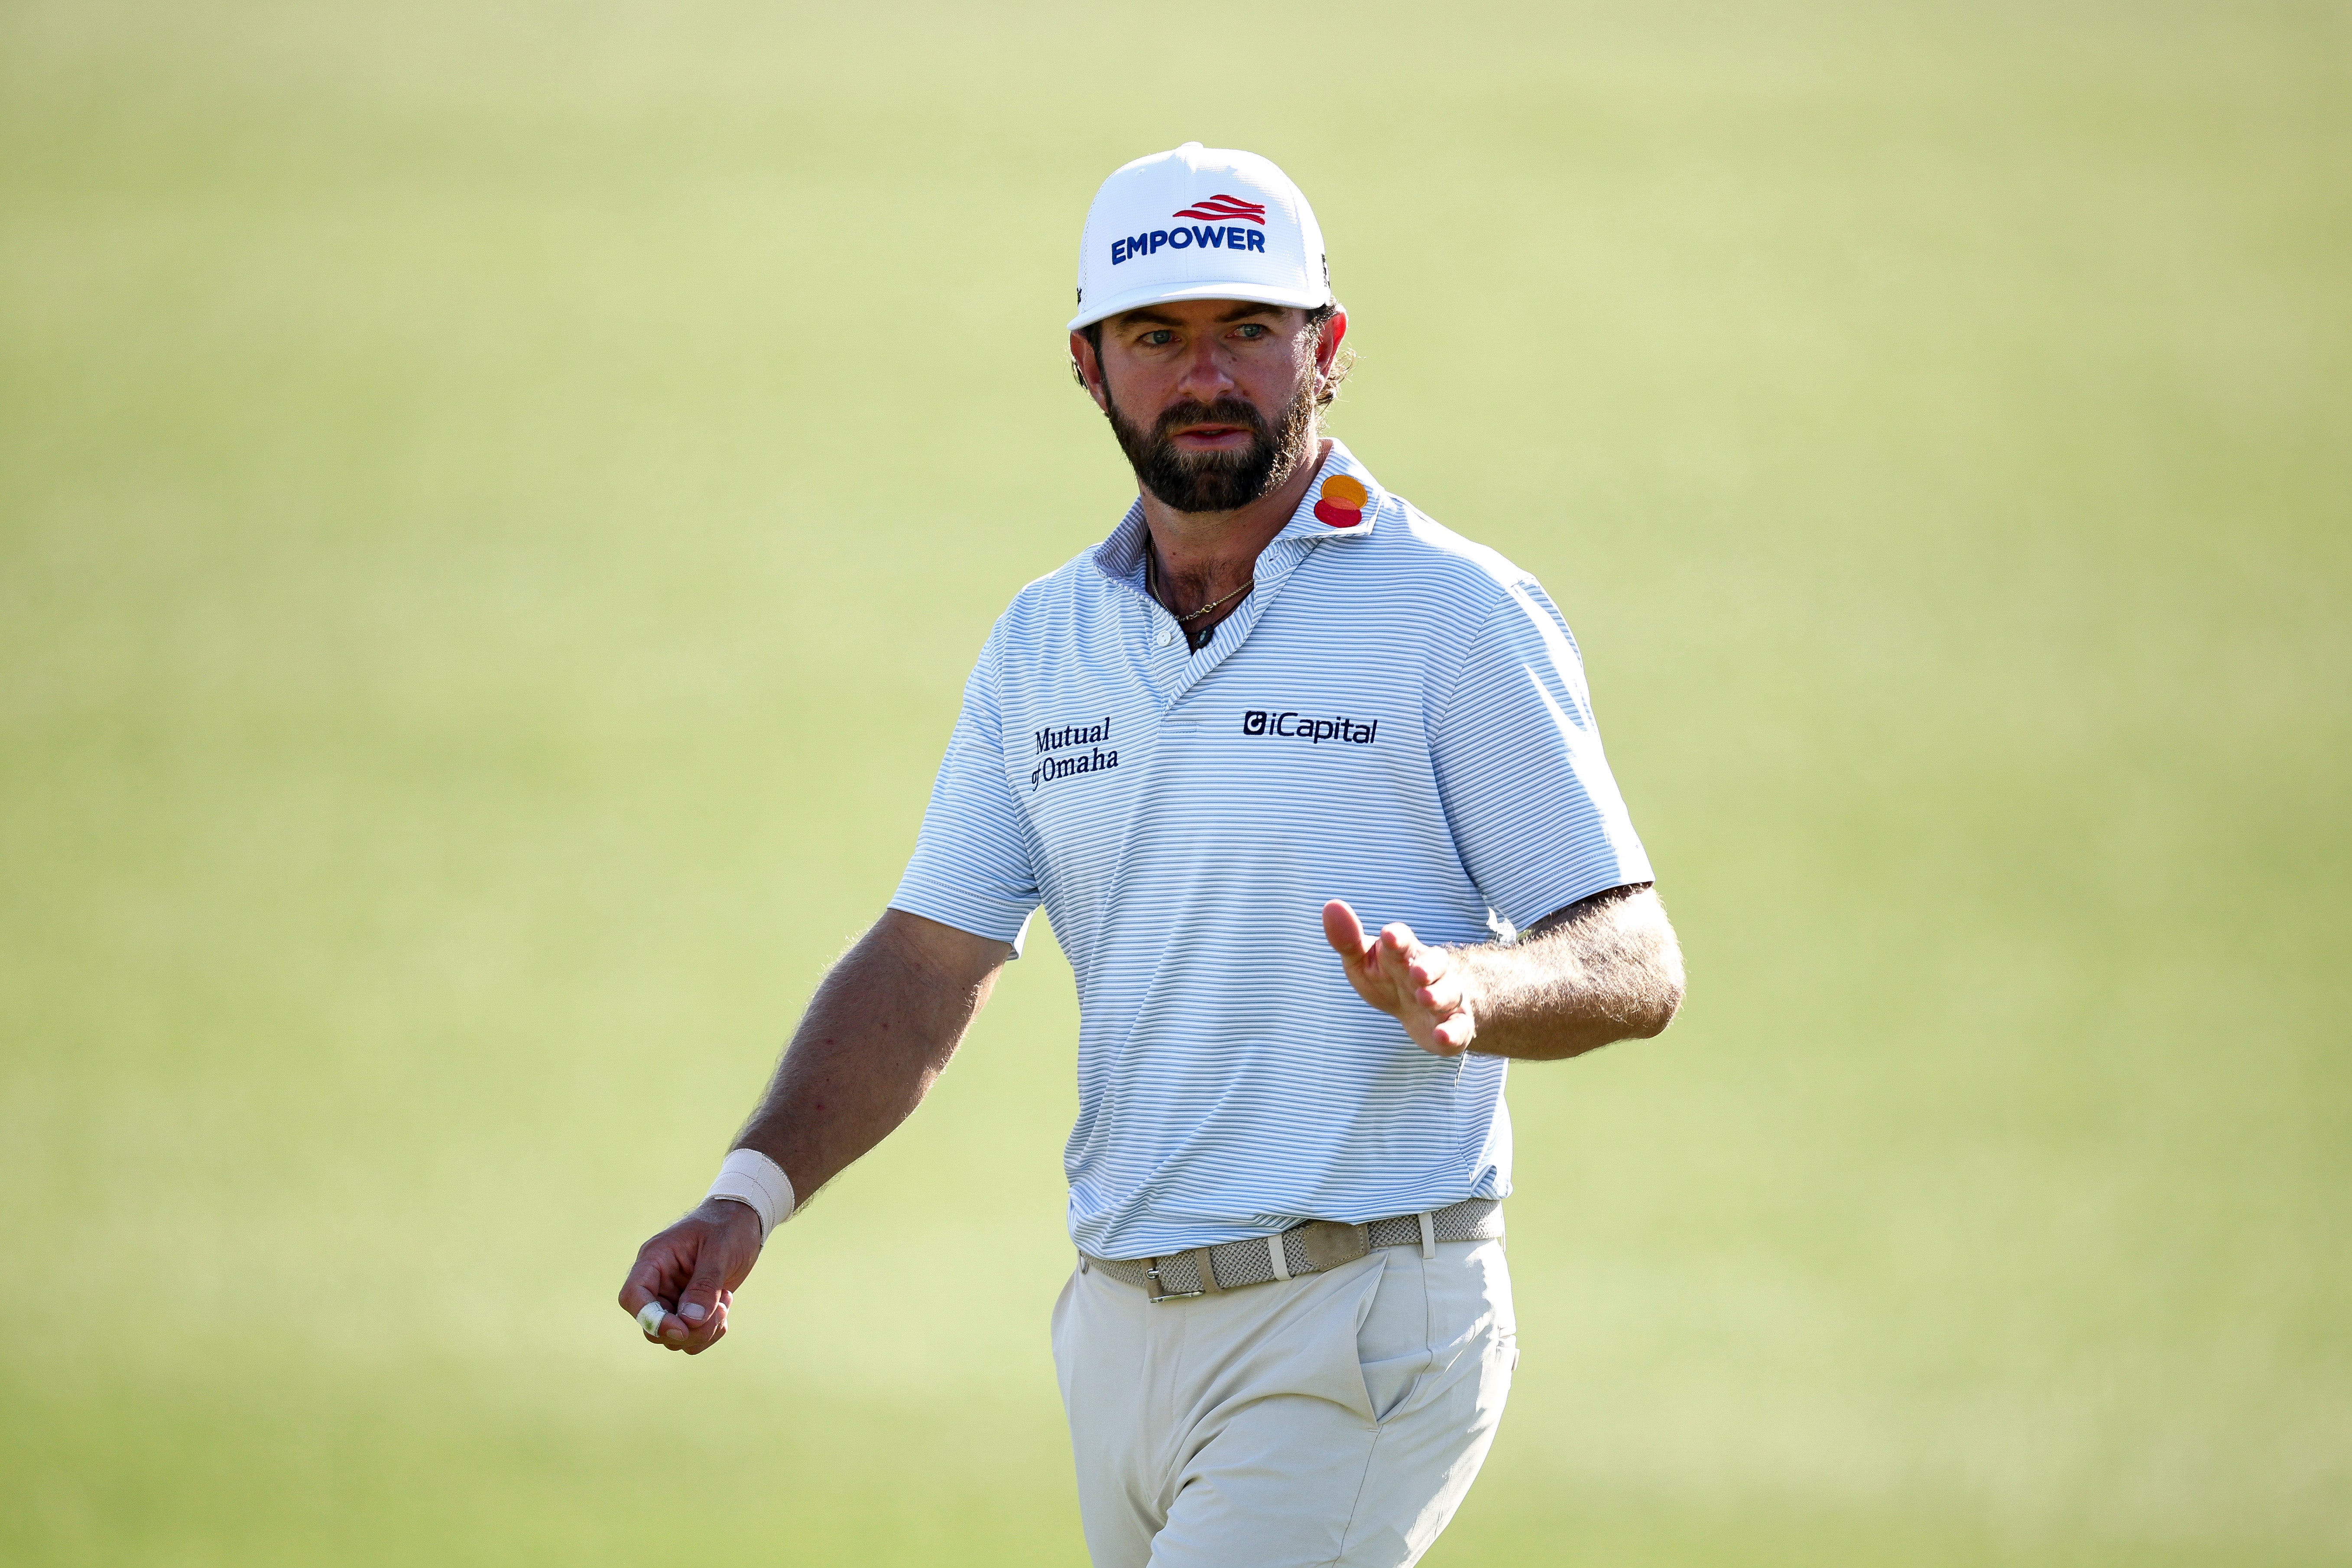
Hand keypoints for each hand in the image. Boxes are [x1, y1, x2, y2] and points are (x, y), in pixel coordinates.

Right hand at [618, 1198, 763, 1353]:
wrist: (744, 1221)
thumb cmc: (728, 1227)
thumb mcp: (720, 1250)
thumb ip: (705, 1285)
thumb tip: (689, 1321)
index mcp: (655, 1260)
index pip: (632, 1296)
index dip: (651, 1319)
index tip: (682, 1328)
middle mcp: (658, 1282)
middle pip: (652, 1326)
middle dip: (687, 1330)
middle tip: (720, 1311)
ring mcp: (672, 1297)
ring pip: (672, 1337)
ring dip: (702, 1331)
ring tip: (725, 1303)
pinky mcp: (689, 1308)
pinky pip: (690, 1337)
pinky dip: (708, 1332)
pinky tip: (724, 1308)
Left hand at [1321, 899, 1478, 1055]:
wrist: (1423, 1011)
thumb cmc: (1388, 978)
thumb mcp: (1363, 961)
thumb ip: (1346, 939)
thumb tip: (1331, 906)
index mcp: (1404, 953)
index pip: (1403, 941)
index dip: (1397, 938)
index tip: (1388, 935)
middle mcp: (1430, 972)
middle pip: (1435, 963)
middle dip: (1428, 967)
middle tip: (1417, 972)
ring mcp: (1445, 998)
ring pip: (1449, 993)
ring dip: (1439, 995)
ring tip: (1425, 998)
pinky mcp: (1455, 1026)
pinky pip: (1458, 1028)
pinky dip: (1452, 1033)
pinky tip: (1442, 1037)